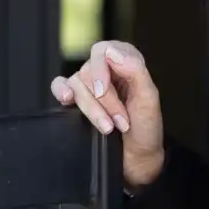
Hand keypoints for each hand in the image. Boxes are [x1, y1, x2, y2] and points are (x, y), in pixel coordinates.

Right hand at [49, 39, 166, 190]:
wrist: (136, 158)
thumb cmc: (145, 130)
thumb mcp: (149, 100)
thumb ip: (135, 71)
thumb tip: (112, 52)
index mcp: (127, 64)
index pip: (104, 50)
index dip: (101, 70)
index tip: (104, 91)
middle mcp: (107, 72)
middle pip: (88, 71)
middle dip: (104, 100)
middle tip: (120, 120)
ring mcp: (90, 86)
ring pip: (75, 84)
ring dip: (92, 109)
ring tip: (108, 126)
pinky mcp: (77, 101)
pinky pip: (59, 86)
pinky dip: (60, 92)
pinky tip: (67, 101)